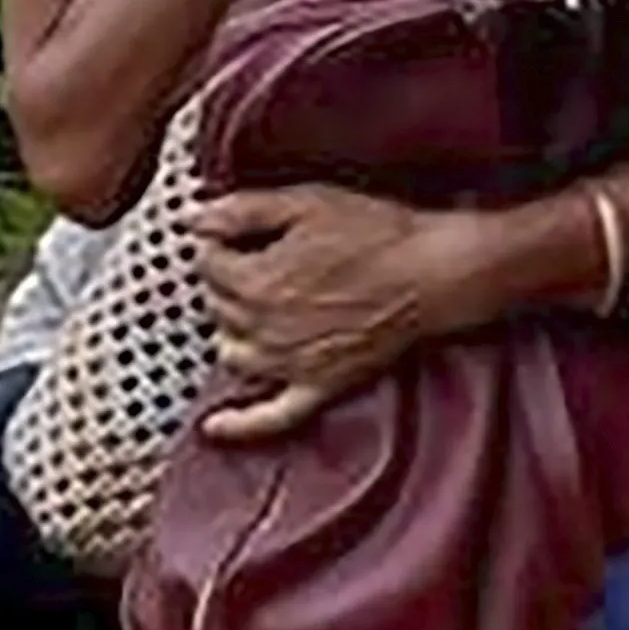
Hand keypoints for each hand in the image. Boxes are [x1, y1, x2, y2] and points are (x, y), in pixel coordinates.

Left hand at [193, 186, 490, 436]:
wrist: (436, 272)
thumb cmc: (381, 235)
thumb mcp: (306, 202)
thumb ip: (241, 210)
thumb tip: (192, 219)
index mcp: (255, 282)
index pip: (207, 263)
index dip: (222, 242)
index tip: (239, 232)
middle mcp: (264, 329)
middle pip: (216, 306)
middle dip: (229, 281)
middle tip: (260, 258)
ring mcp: (290, 364)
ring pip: (231, 352)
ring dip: (235, 330)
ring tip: (258, 306)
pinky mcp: (320, 386)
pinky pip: (270, 416)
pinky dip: (239, 423)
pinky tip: (215, 426)